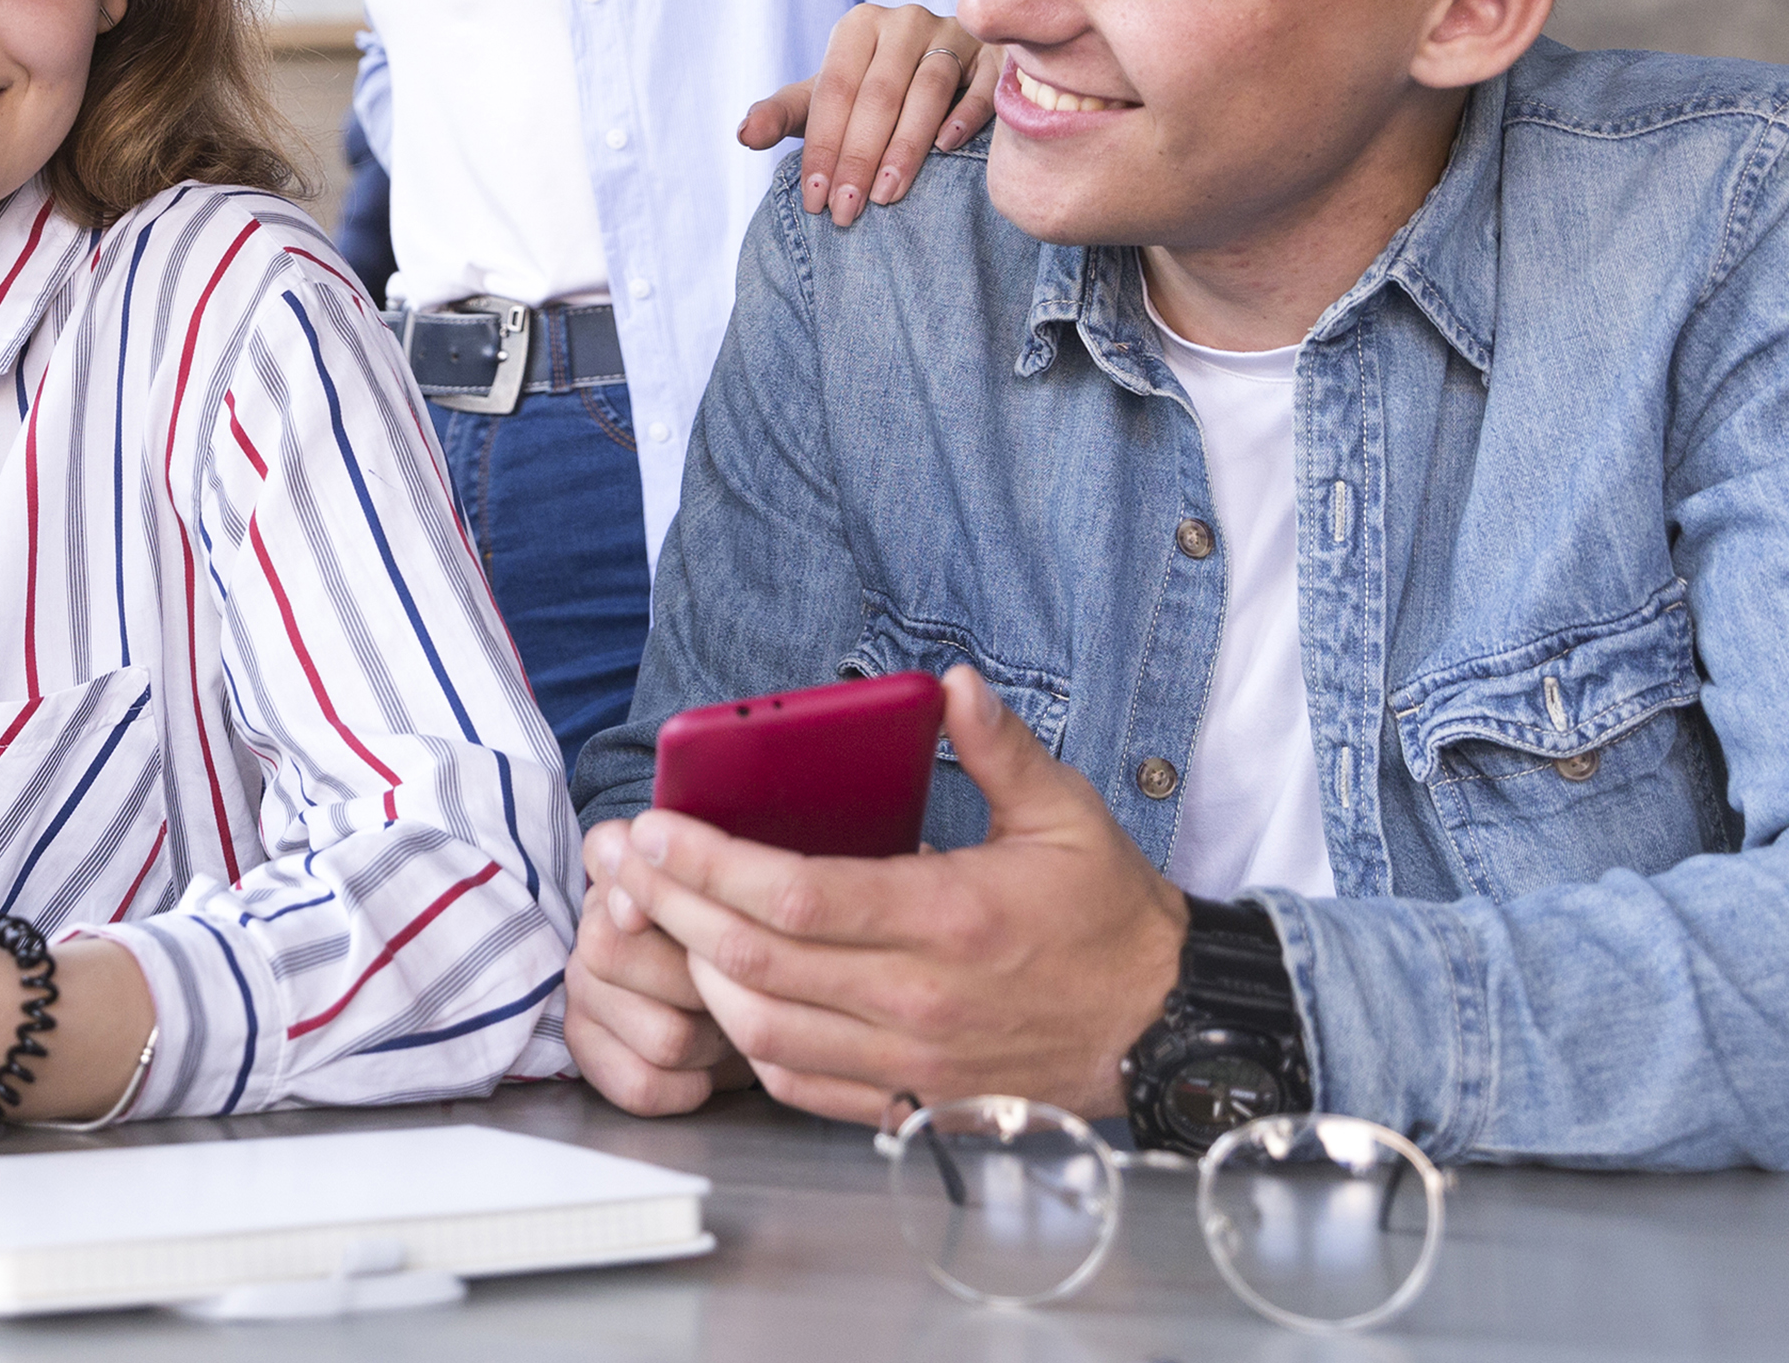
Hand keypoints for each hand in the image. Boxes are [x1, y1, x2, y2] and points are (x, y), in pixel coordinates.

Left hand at [590, 668, 1185, 1126]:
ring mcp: (910, 1063)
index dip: (710, 864)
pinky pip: (797, 1085)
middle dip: (671, 908)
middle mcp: (918, 999)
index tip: (658, 828)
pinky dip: (743, 1041)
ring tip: (655, 919)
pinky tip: (720, 992)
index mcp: (949, 918)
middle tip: (623, 865)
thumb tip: (953, 684)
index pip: (795, 897)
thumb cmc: (1109, 919)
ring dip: (693, 976)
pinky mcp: (910, 1103)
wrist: (1165, 1030)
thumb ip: (1003, 748)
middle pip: (754, 963)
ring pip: (760, 1031)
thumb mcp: (1070, 815)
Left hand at [737, 3, 994, 228]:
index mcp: (858, 26)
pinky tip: (946, 150)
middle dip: (858, 157)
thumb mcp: (825, 100)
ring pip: (928, 89)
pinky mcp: (995, 55)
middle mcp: (905, 21)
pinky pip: (982, 84)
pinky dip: (963, 115)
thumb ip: (783, 114)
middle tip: (847, 211)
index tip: (815, 200)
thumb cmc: (870, 93)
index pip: (834, 90)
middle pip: (877, 94)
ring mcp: (953, 33)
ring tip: (885, 195)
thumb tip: (744, 135)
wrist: (939, 71)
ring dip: (905, 146)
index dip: (822, 146)